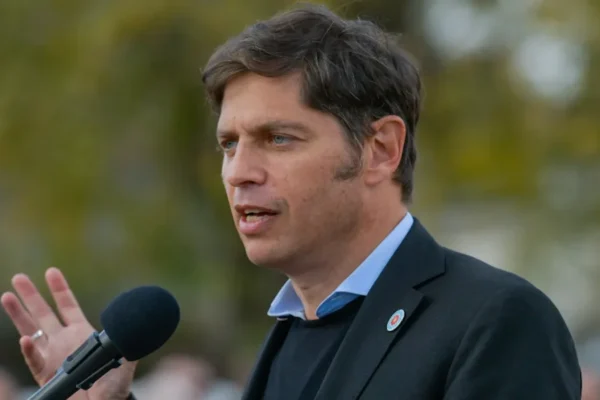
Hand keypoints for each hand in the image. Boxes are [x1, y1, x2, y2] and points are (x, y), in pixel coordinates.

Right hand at [1, 267, 137, 399]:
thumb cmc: (113, 385)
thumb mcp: (125, 359)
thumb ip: (130, 341)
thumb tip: (145, 325)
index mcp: (81, 333)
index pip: (68, 306)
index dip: (60, 289)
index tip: (51, 271)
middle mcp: (63, 341)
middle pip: (43, 313)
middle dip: (31, 295)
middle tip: (19, 277)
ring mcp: (52, 356)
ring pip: (30, 332)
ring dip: (19, 315)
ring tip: (6, 296)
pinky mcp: (46, 375)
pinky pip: (35, 360)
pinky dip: (30, 350)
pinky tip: (25, 340)